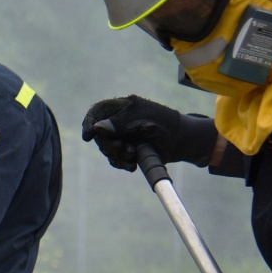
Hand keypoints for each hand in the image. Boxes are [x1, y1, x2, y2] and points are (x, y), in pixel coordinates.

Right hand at [80, 96, 216, 170]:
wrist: (183, 142)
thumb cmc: (167, 126)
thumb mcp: (144, 122)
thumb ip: (120, 124)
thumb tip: (97, 128)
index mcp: (124, 107)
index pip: (97, 110)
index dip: (89, 122)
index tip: (89, 137)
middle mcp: (120, 121)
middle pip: (100, 134)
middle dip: (110, 145)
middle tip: (125, 149)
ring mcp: (123, 135)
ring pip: (106, 148)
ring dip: (117, 155)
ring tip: (133, 157)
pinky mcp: (126, 149)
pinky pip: (114, 158)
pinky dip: (120, 162)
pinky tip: (131, 165)